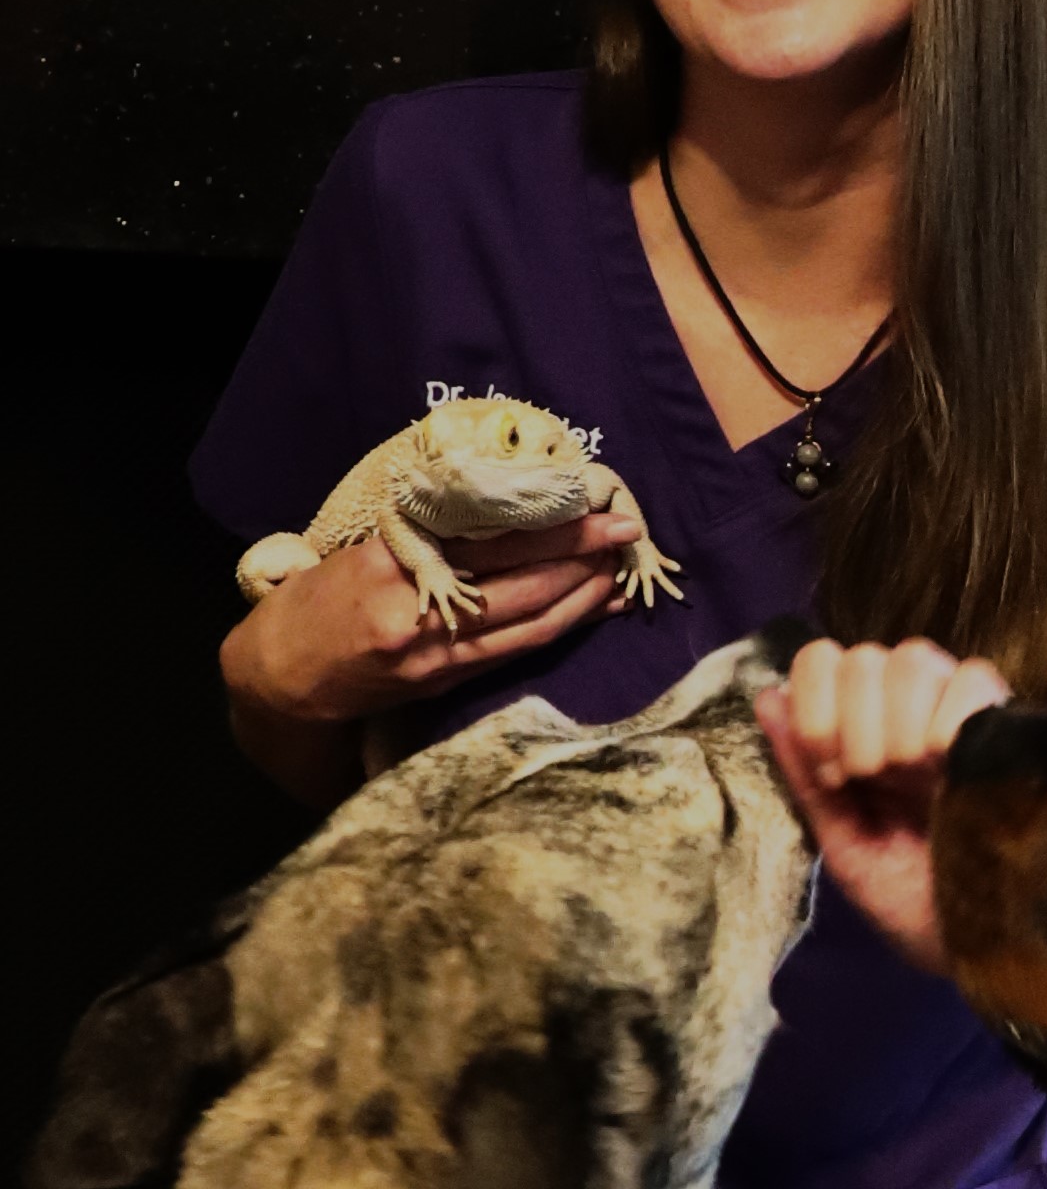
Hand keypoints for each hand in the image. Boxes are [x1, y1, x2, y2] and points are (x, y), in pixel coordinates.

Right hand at [221, 513, 640, 727]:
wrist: (278, 675)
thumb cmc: (322, 599)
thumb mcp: (366, 551)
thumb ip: (430, 536)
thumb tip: (511, 512)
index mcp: (396, 560)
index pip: (489, 539)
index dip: (550, 527)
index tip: (596, 507)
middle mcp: (418, 605)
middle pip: (519, 580)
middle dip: (581, 556)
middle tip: (627, 532)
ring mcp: (436, 651)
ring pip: (528, 621)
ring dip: (582, 595)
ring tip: (620, 570)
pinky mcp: (446, 680)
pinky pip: (517, 650)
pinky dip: (562, 627)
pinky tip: (595, 610)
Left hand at [756, 638, 1011, 973]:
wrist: (982, 950)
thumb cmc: (911, 905)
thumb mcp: (845, 844)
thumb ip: (805, 774)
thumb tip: (765, 698)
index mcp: (863, 733)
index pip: (823, 659)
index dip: (816, 703)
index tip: (831, 773)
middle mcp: (910, 713)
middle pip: (864, 656)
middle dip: (852, 723)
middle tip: (868, 781)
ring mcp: (960, 715)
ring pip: (914, 658)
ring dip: (898, 723)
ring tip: (913, 777)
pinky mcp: (1010, 725)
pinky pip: (975, 677)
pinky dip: (951, 719)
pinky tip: (951, 765)